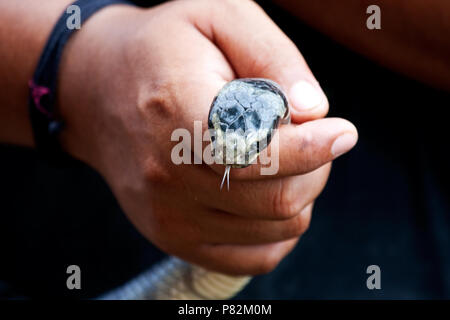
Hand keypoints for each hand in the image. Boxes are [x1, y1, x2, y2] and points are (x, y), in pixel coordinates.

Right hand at [57, 0, 357, 274]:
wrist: (97, 92)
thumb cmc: (163, 50)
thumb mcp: (218, 15)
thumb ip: (271, 56)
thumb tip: (313, 110)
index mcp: (176, 110)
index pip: (255, 152)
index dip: (311, 147)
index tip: (342, 131)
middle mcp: (165, 173)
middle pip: (276, 198)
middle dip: (314, 168)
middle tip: (310, 138)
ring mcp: (167, 214)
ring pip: (274, 228)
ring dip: (298, 194)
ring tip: (281, 159)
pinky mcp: (172, 236)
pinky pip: (253, 257)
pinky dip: (277, 230)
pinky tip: (266, 194)